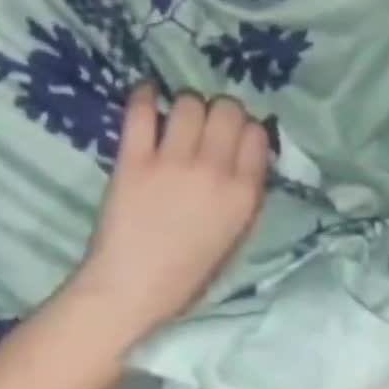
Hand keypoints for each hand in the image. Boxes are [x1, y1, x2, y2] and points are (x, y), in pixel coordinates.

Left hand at [70, 85, 268, 335]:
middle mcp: (215, 171)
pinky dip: (145, 96)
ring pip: (190, 102)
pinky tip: (146, 97)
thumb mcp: (233, 236)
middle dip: (217, 111)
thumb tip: (240, 154)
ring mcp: (174, 163)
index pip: (257, 133)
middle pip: (227, 108)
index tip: (229, 138)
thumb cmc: (185, 275)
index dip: (243, 130)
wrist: (131, 292)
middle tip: (201, 126)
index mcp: (244, 195)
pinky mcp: (134, 161)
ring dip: (184, 105)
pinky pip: (143, 110)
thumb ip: (241, 194)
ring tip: (174, 120)